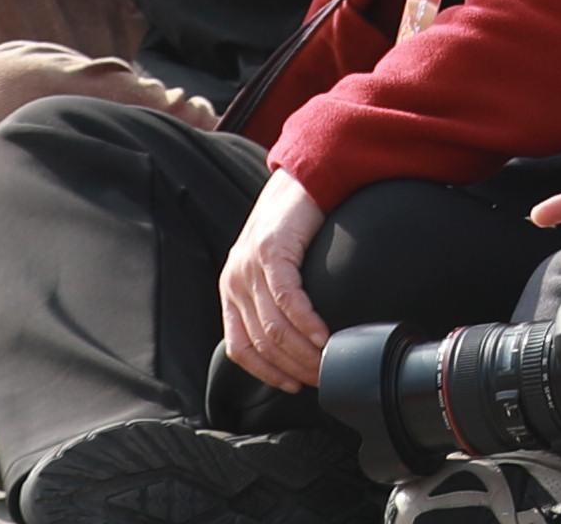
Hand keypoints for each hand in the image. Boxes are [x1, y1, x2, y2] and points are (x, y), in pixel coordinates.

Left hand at [216, 162, 330, 390]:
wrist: (305, 174)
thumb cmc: (295, 220)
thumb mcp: (275, 264)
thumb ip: (275, 297)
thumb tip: (297, 340)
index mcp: (232, 288)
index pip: (240, 348)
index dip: (268, 374)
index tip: (294, 386)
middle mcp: (234, 280)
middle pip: (262, 343)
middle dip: (293, 368)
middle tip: (323, 378)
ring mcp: (249, 266)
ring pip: (274, 328)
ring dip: (304, 353)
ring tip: (329, 363)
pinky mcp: (271, 252)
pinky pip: (288, 301)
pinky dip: (308, 325)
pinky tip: (324, 337)